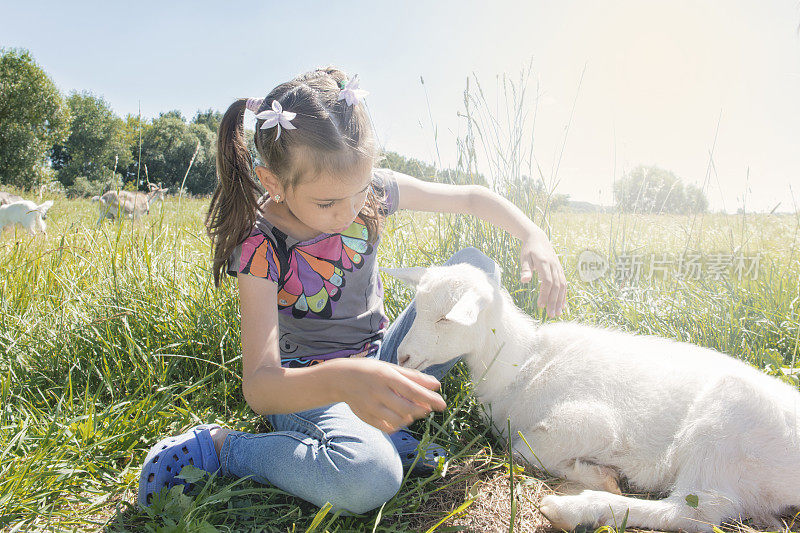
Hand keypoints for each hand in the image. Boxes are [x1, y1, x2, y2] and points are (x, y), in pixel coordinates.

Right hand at [328, 358, 446, 433]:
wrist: (342, 378)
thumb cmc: (372, 371)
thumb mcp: (391, 369)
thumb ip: (415, 377)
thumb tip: (437, 385)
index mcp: (386, 376)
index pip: (412, 390)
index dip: (429, 399)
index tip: (443, 404)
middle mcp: (377, 392)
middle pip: (406, 408)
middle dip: (421, 410)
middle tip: (427, 408)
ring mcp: (370, 407)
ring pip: (398, 420)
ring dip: (411, 418)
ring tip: (412, 411)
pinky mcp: (366, 417)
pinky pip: (387, 427)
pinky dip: (398, 425)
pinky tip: (399, 417)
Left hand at [520, 228, 566, 316]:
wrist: (538, 238)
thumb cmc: (528, 249)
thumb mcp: (524, 257)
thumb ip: (525, 269)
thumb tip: (524, 281)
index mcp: (544, 263)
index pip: (547, 281)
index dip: (544, 294)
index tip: (540, 305)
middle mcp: (554, 266)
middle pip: (556, 286)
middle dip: (554, 301)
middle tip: (550, 315)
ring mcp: (559, 268)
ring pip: (562, 286)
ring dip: (560, 300)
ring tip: (557, 313)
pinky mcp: (560, 270)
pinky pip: (564, 284)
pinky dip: (564, 295)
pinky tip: (562, 305)